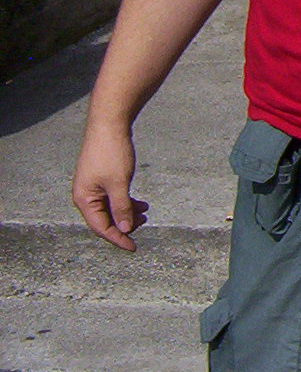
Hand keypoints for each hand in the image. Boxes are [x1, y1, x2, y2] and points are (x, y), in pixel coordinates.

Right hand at [72, 119, 148, 250]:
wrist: (109, 124)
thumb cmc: (111, 153)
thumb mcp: (119, 183)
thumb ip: (121, 208)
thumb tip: (124, 229)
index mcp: (84, 199)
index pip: (101, 227)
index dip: (118, 238)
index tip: (133, 247)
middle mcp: (85, 195)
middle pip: (105, 219)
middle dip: (125, 224)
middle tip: (145, 222)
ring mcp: (92, 186)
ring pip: (110, 207)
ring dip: (127, 212)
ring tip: (145, 211)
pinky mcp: (100, 177)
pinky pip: (112, 197)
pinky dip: (126, 201)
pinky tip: (139, 202)